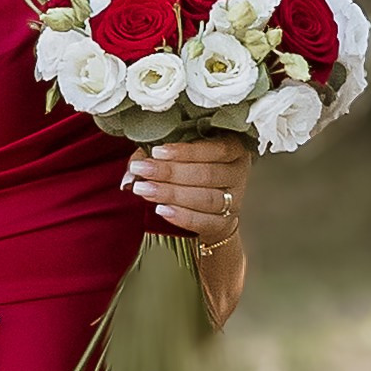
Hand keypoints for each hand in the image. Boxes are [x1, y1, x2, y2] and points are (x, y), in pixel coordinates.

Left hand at [120, 135, 250, 249]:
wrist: (210, 209)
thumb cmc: (193, 172)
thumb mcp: (180, 156)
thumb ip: (156, 157)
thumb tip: (132, 171)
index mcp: (234, 148)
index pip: (215, 149)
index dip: (185, 151)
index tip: (156, 152)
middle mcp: (238, 172)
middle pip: (207, 174)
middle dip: (170, 172)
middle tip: (142, 171)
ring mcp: (235, 200)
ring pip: (206, 198)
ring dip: (172, 194)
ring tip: (144, 190)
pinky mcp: (225, 222)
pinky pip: (205, 221)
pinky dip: (182, 216)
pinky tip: (161, 210)